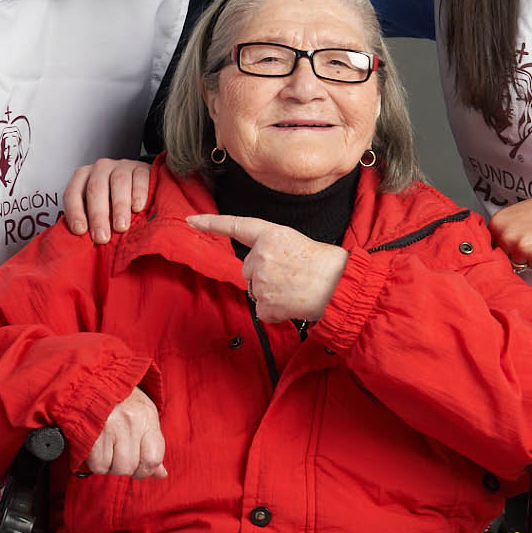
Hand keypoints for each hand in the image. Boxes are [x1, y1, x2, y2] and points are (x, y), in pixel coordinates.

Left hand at [63, 157, 151, 241]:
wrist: (138, 184)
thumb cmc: (112, 201)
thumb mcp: (96, 209)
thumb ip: (88, 220)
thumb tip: (81, 243)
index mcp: (83, 177)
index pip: (73, 193)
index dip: (75, 212)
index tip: (80, 231)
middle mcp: (100, 169)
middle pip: (96, 188)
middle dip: (98, 215)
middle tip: (102, 237)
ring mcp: (122, 166)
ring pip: (118, 182)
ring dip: (119, 206)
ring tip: (121, 227)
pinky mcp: (142, 168)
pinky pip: (139, 178)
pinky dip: (139, 194)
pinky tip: (138, 208)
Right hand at [84, 387, 167, 476]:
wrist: (92, 378)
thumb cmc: (122, 399)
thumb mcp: (144, 415)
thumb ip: (153, 445)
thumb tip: (161, 475)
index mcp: (146, 416)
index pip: (153, 459)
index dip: (145, 469)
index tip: (138, 465)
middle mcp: (129, 421)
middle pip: (131, 467)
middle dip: (125, 466)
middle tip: (118, 452)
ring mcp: (108, 426)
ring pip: (115, 468)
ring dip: (110, 465)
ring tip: (107, 447)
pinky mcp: (90, 433)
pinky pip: (98, 465)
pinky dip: (96, 462)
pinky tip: (96, 448)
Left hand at [187, 214, 348, 323]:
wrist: (340, 286)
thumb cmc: (325, 265)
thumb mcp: (295, 243)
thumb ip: (271, 250)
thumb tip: (257, 270)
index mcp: (271, 234)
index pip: (235, 226)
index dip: (210, 223)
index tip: (190, 221)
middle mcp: (261, 255)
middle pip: (248, 270)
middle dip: (264, 276)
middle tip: (291, 276)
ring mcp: (261, 280)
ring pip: (255, 291)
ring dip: (272, 294)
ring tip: (296, 289)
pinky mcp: (264, 302)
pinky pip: (262, 310)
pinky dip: (275, 311)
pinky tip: (293, 303)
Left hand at [489, 186, 531, 270]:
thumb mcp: (517, 213)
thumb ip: (504, 229)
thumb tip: (495, 248)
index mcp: (498, 223)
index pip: (490, 246)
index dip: (503, 246)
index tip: (512, 242)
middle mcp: (506, 236)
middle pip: (504, 257)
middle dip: (516, 252)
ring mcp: (522, 248)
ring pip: (519, 264)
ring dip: (530, 257)